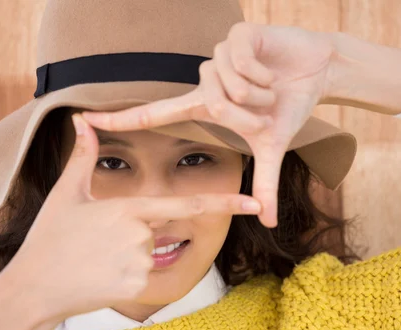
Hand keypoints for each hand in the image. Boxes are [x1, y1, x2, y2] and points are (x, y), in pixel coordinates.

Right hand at [4, 114, 261, 322]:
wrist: (35, 287)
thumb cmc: (50, 237)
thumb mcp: (66, 193)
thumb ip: (83, 157)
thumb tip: (83, 121)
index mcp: (128, 208)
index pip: (186, 203)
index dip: (224, 203)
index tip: (254, 203)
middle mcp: (140, 234)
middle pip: (157, 230)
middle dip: (135, 235)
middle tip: (97, 245)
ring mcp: (140, 262)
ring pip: (150, 253)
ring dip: (128, 255)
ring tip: (94, 258)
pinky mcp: (138, 286)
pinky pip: (144, 275)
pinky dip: (126, 274)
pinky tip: (99, 274)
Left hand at [81, 23, 336, 226]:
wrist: (317, 73)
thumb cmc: (287, 107)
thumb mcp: (271, 147)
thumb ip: (263, 181)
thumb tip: (267, 221)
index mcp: (203, 104)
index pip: (153, 114)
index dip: (120, 118)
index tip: (83, 119)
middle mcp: (205, 79)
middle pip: (213, 106)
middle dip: (248, 117)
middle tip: (266, 111)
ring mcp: (219, 55)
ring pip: (228, 86)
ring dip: (258, 96)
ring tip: (271, 88)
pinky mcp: (236, 36)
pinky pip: (240, 63)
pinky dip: (262, 75)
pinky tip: (273, 70)